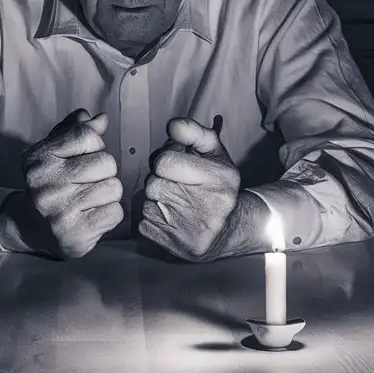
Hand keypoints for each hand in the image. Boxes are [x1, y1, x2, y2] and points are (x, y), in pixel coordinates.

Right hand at [18, 108, 123, 258]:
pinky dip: (110, 213)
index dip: (95, 144)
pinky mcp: (74, 234)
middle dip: (104, 171)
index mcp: (38, 158)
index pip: (86, 135)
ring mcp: (58, 210)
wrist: (31, 226)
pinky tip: (91, 215)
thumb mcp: (55, 150)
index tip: (84, 155)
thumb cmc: (51, 181)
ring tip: (89, 199)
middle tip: (87, 181)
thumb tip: (102, 119)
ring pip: (114, 188)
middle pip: (106, 162)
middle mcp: (44, 183)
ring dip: (108, 193)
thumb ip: (76, 131)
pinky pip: (115, 212)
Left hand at [139, 115, 240, 260]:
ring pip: (147, 204)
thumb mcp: (214, 153)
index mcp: (217, 178)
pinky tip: (172, 219)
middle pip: (153, 184)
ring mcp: (191, 229)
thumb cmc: (216, 184)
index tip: (177, 167)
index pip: (164, 162)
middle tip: (175, 186)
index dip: (165, 162)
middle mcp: (207, 205)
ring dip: (156, 201)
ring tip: (176, 203)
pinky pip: (144, 224)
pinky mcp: (177, 247)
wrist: (229, 230)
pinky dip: (153, 220)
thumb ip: (194, 132)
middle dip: (160, 181)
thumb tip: (172, 125)